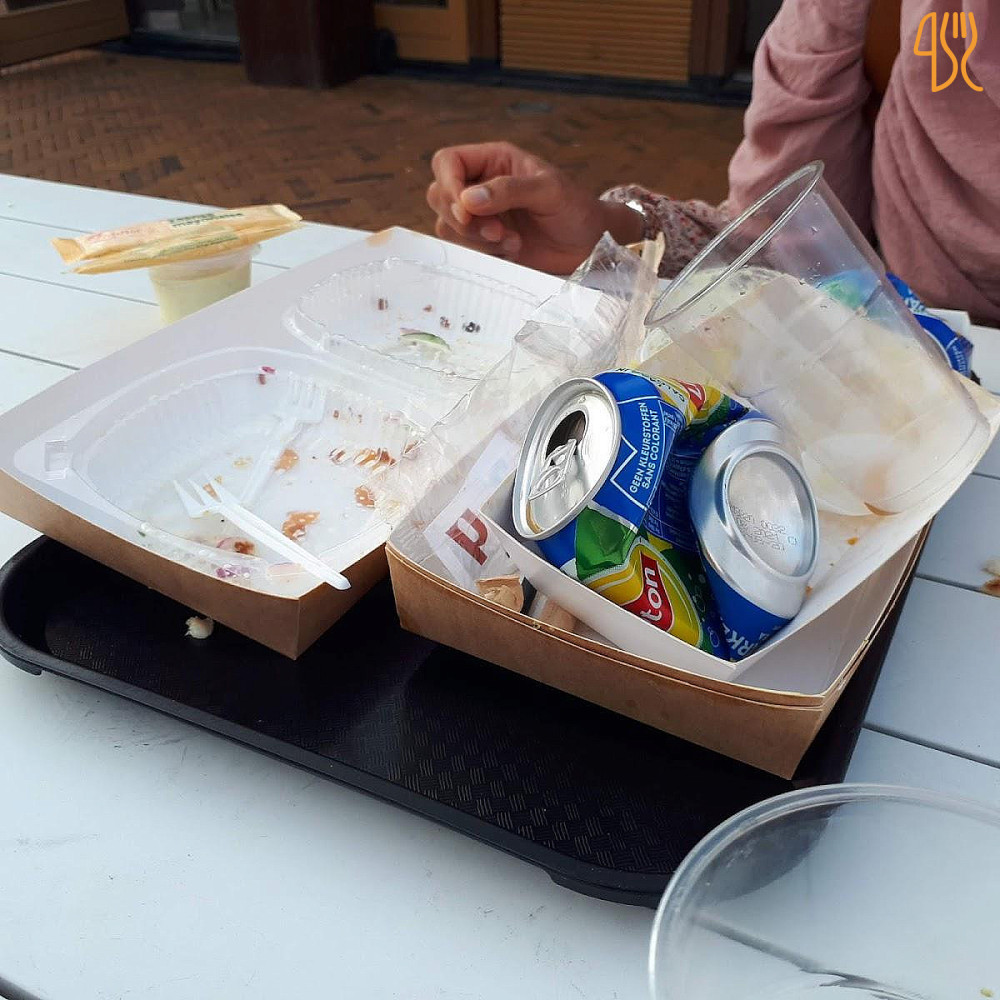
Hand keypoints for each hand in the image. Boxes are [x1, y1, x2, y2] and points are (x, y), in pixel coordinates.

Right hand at [426, 141, 642, 273]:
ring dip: (476, 240)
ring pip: (447, 227)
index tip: (466, 210)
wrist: (590, 245)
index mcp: (494, 161)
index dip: (448, 185)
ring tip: (513, 242)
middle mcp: (481, 186)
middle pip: (439, 196)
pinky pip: (463, 249)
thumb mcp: (549, 191)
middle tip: (498, 231)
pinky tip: (513, 252)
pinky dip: (484, 255)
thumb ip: (509, 190)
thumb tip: (467, 200)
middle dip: (463, 220)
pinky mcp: (485, 245)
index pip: (447, 162)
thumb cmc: (575, 208)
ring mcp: (481, 217)